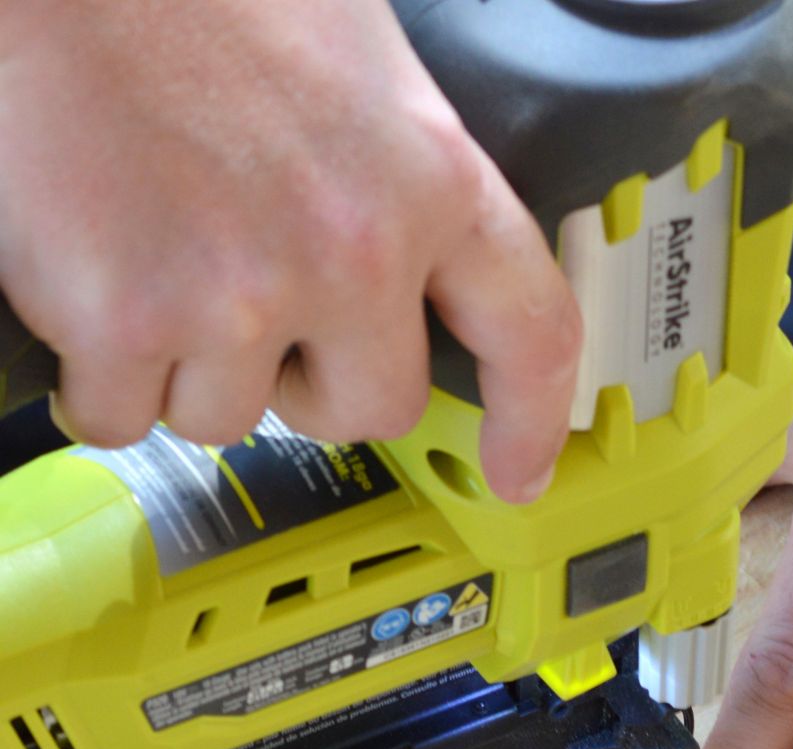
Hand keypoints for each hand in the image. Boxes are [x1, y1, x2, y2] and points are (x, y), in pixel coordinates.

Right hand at [0, 0, 580, 499]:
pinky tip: (87, 276)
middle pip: (367, 408)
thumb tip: (403, 256)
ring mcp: (237, 294)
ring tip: (149, 247)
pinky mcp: (127, 322)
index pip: (527, 330)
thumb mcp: (348, 60)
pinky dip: (92, 372)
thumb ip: (389, 173)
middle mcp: (349, 250)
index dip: (531, 419)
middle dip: (310, 382)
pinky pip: (119, 417)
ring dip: (186, 367)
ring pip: (229, 418)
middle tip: (249, 305)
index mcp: (423, 175)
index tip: (518, 470)